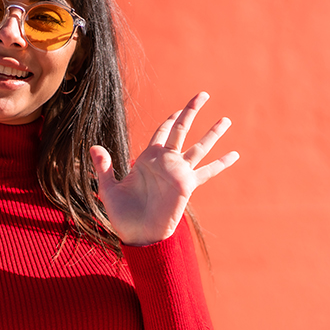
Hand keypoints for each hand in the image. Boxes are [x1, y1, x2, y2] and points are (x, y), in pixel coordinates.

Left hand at [89, 92, 238, 245]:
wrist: (138, 235)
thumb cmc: (123, 214)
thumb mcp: (108, 188)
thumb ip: (104, 167)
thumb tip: (94, 146)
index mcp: (147, 160)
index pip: (161, 133)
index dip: (169, 121)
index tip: (177, 111)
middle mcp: (165, 162)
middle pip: (182, 130)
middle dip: (191, 111)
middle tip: (203, 93)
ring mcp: (178, 172)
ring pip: (199, 146)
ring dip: (213, 132)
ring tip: (226, 119)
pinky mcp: (187, 184)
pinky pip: (208, 171)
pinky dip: (221, 163)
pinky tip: (235, 154)